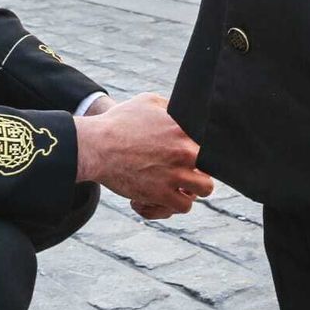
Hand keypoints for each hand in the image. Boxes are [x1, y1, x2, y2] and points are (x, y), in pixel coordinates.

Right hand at [74, 93, 212, 213]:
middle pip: (214, 166)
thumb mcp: (148, 102)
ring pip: (204, 189)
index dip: (208, 150)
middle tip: (190, 170)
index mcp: (183, 130)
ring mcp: (174, 175)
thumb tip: (183, 111)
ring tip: (180, 186)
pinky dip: (175, 204)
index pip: (213, 144)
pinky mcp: (160, 194)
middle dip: (203, 169)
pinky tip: (163, 198)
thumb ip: (171, 108)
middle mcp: (183, 153)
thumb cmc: (119, 122)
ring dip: (194, 188)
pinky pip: (183, 206)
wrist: (96, 146)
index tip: (198, 154)